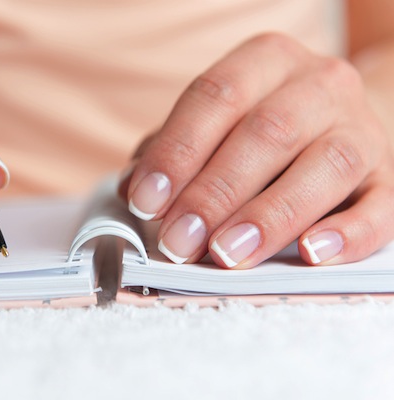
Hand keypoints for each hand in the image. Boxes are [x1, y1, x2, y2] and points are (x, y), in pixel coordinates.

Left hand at [123, 33, 393, 268]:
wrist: (339, 123)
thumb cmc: (260, 129)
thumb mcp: (214, 124)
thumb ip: (173, 150)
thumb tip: (133, 190)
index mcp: (266, 61)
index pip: (217, 96)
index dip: (178, 150)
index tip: (147, 201)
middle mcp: (320, 84)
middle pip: (268, 132)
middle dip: (215, 192)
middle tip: (179, 240)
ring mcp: (362, 129)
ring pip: (325, 165)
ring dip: (271, 215)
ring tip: (228, 253)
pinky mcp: (390, 177)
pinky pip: (381, 206)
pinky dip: (348, 233)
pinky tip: (311, 253)